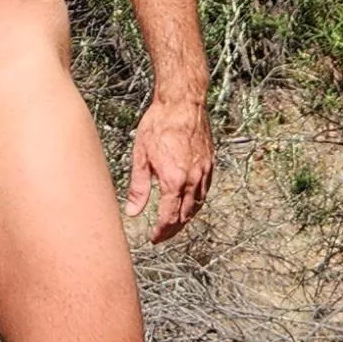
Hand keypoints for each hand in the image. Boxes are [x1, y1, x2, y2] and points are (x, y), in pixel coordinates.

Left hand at [125, 91, 212, 242]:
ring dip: (185, 218)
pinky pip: (205, 191)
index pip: (169, 217)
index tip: (154, 238)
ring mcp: (204, 172)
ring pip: (197, 205)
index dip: (161, 232)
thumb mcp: (141, 156)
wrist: (182, 103)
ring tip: (173, 224)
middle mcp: (192, 180)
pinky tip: (188, 204)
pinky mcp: (210, 164)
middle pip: (185, 216)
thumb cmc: (159, 124)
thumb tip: (133, 212)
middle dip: (173, 229)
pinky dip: (196, 203)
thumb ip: (138, 187)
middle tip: (162, 236)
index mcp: (174, 180)